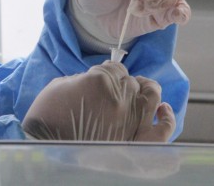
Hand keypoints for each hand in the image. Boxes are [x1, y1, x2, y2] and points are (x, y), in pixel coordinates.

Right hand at [23, 61, 175, 141]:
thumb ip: (84, 77)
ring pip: (151, 95)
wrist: (46, 146)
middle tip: (112, 90)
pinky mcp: (136, 141)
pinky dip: (167, 119)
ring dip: (146, 91)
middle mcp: (121, 97)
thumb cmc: (47, 115)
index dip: (107, 72)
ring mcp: (132, 119)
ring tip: (141, 92)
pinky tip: (163, 110)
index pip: (114, 67)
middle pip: (132, 81)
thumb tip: (97, 78)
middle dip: (122, 83)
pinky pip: (163, 130)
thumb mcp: (60, 85)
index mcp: (100, 80)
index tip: (101, 77)